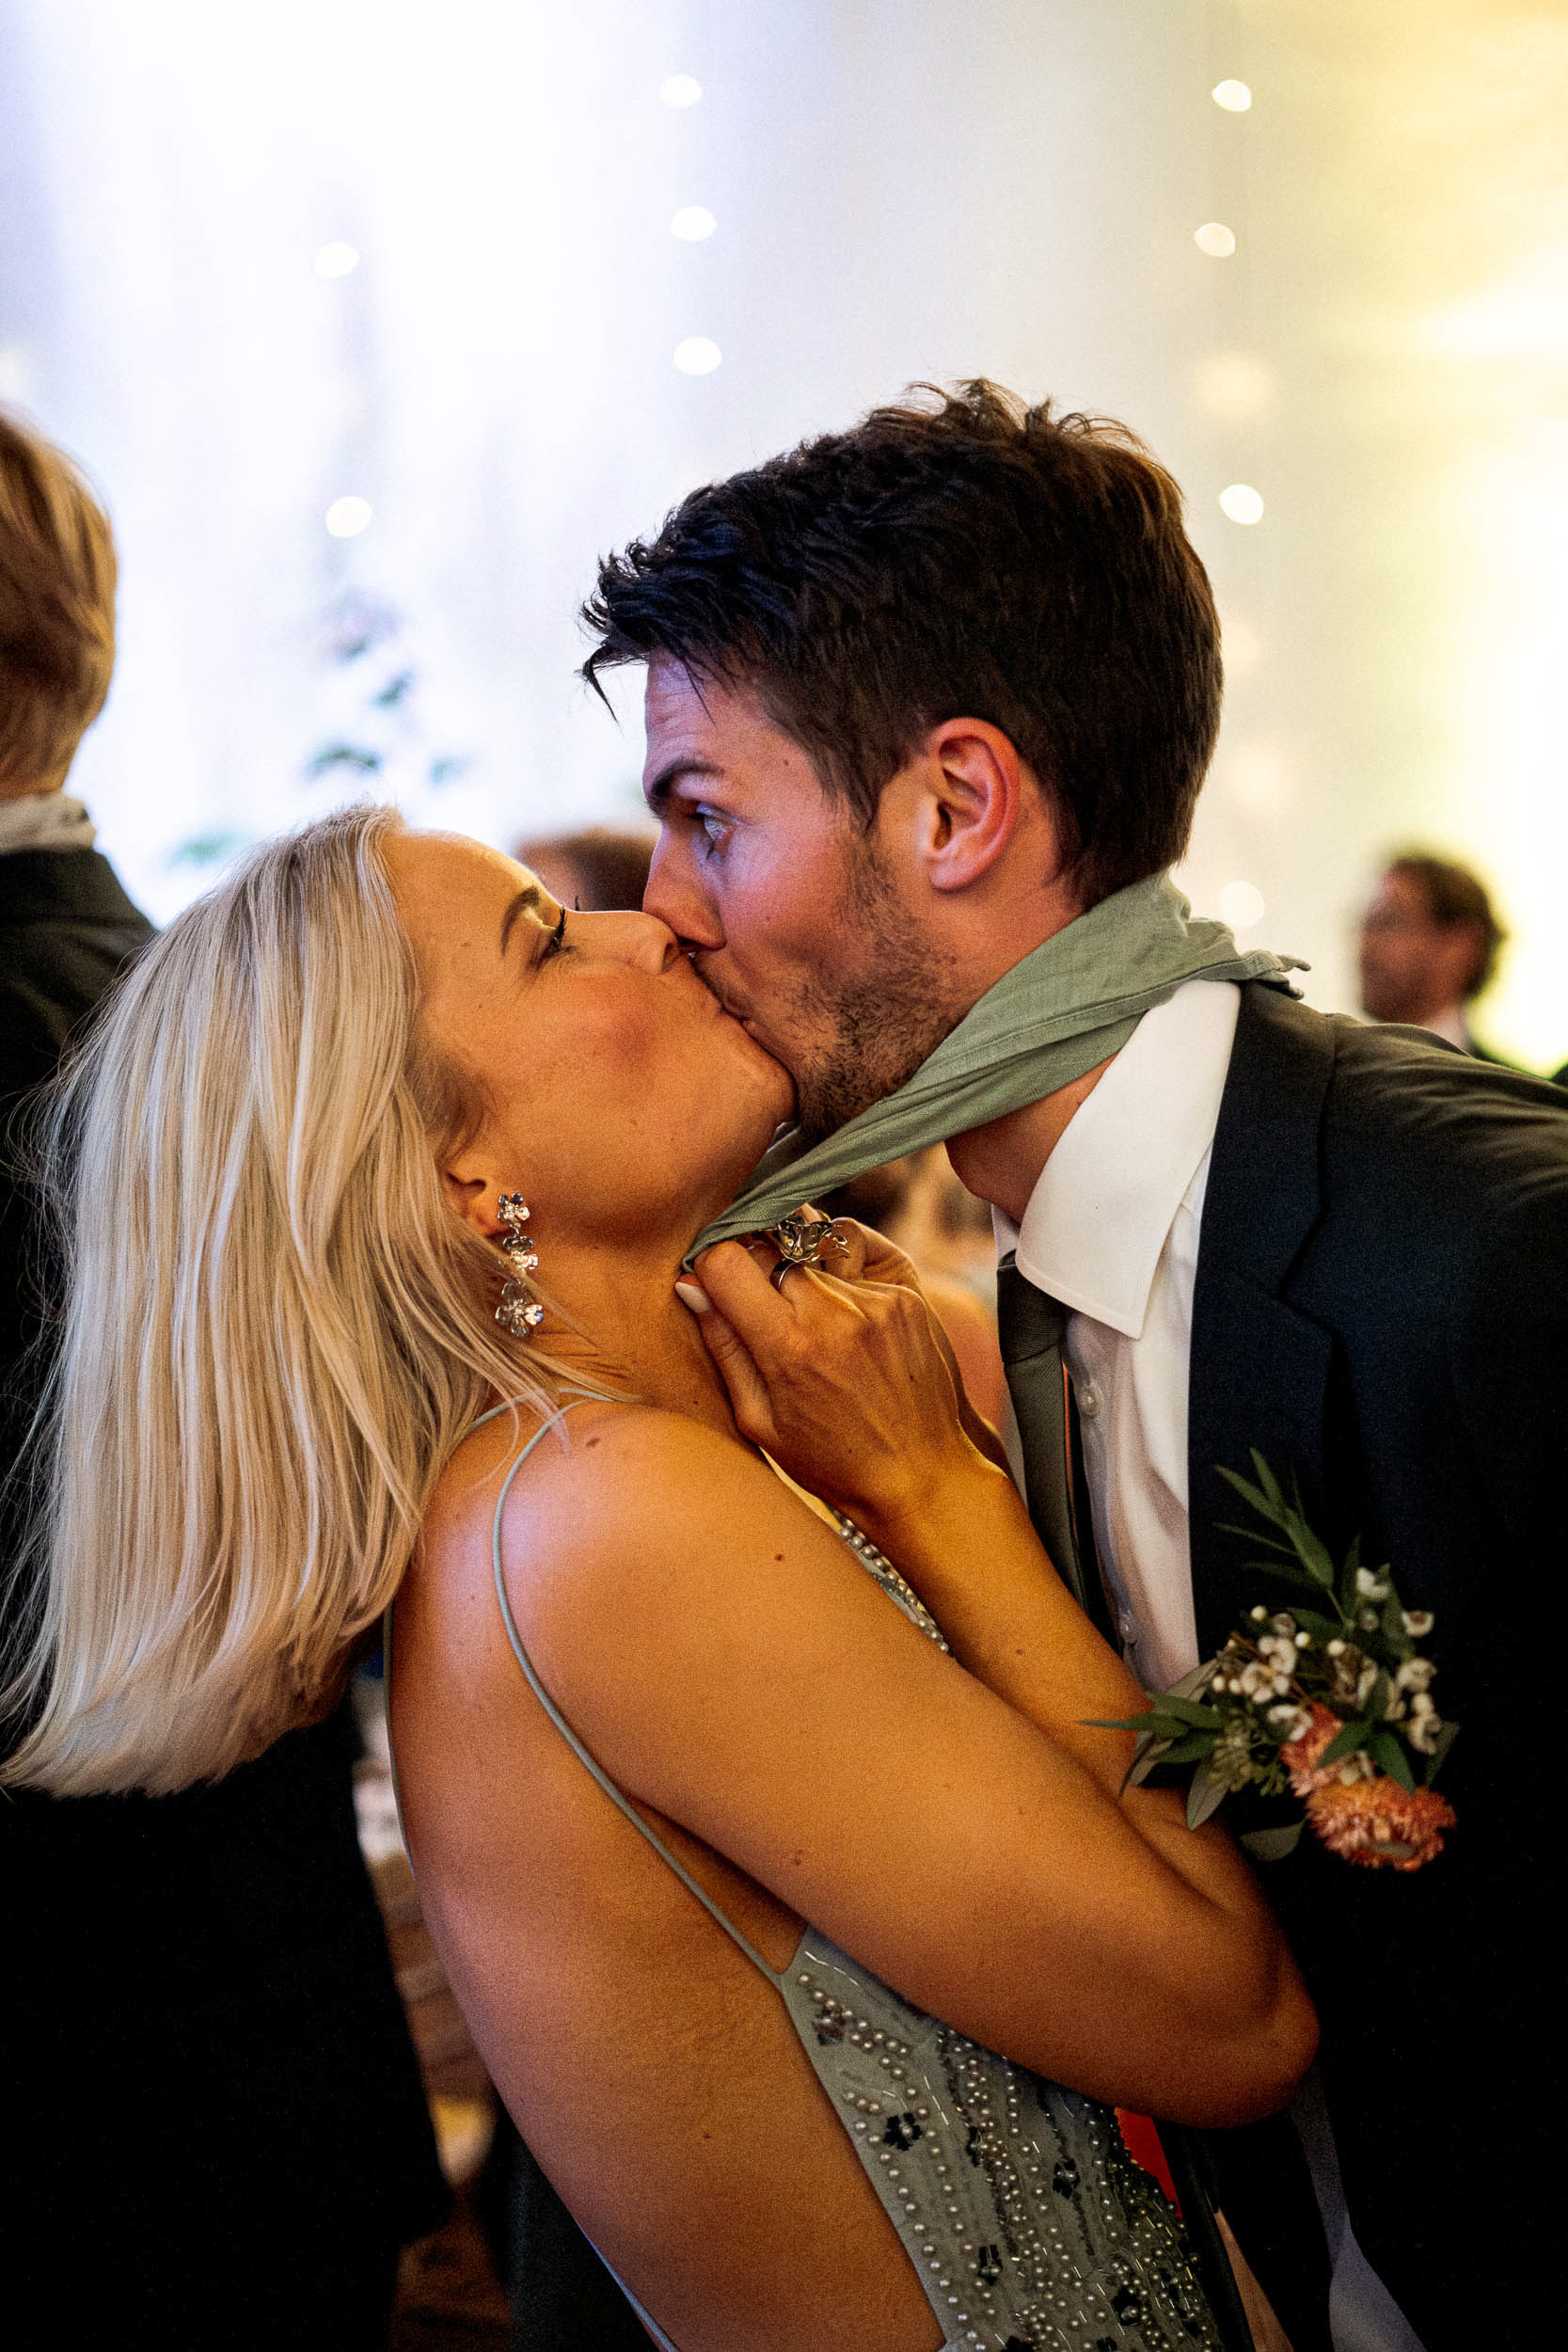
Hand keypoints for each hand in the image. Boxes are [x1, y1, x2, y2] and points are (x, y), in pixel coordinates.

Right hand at [680, 1214, 996, 1534]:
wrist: (922, 1475)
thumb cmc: (831, 1460)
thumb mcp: (759, 1420)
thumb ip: (724, 1345)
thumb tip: (690, 1285)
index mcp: (789, 1348)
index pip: (727, 1260)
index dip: (712, 1265)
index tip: (717, 1284)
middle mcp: (835, 1313)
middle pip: (770, 1245)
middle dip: (756, 1264)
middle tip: (764, 1304)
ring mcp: (876, 1299)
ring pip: (813, 1241)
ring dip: (799, 1265)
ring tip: (809, 1314)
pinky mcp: (907, 1292)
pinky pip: (856, 1247)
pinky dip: (840, 1267)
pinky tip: (844, 1311)